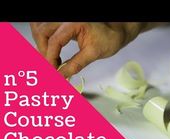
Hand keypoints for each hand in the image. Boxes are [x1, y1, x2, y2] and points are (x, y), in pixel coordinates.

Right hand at [30, 22, 149, 77]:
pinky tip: (54, 53)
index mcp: (74, 23)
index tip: (52, 72)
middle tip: (51, 67)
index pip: (54, 41)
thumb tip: (60, 76)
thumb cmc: (109, 39)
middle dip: (43, 51)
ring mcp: (63, 20)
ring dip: (42, 45)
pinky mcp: (63, 24)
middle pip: (42, 32)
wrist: (116, 31)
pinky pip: (47, 29)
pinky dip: (46, 41)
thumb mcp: (93, 54)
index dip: (50, 58)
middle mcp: (66, 19)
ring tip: (52, 61)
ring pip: (41, 28)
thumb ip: (75, 65)